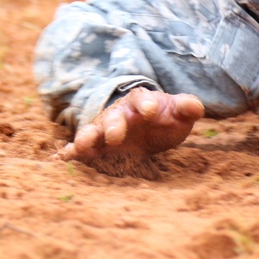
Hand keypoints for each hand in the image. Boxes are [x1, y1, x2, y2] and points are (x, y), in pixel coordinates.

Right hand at [55, 87, 204, 170]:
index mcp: (141, 103)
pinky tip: (61, 160)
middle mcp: (118, 115)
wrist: (147, 129)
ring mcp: (103, 131)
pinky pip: (79, 149)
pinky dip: (70, 154)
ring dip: (87, 137)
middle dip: (113, 125)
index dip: (147, 104)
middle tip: (116, 136)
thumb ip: (186, 108)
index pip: (142, 98)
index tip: (152, 111)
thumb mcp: (177, 114)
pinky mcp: (95, 148)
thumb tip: (197, 107)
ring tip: (82, 146)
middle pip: (113, 117)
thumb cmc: (164, 120)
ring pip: (92, 131)